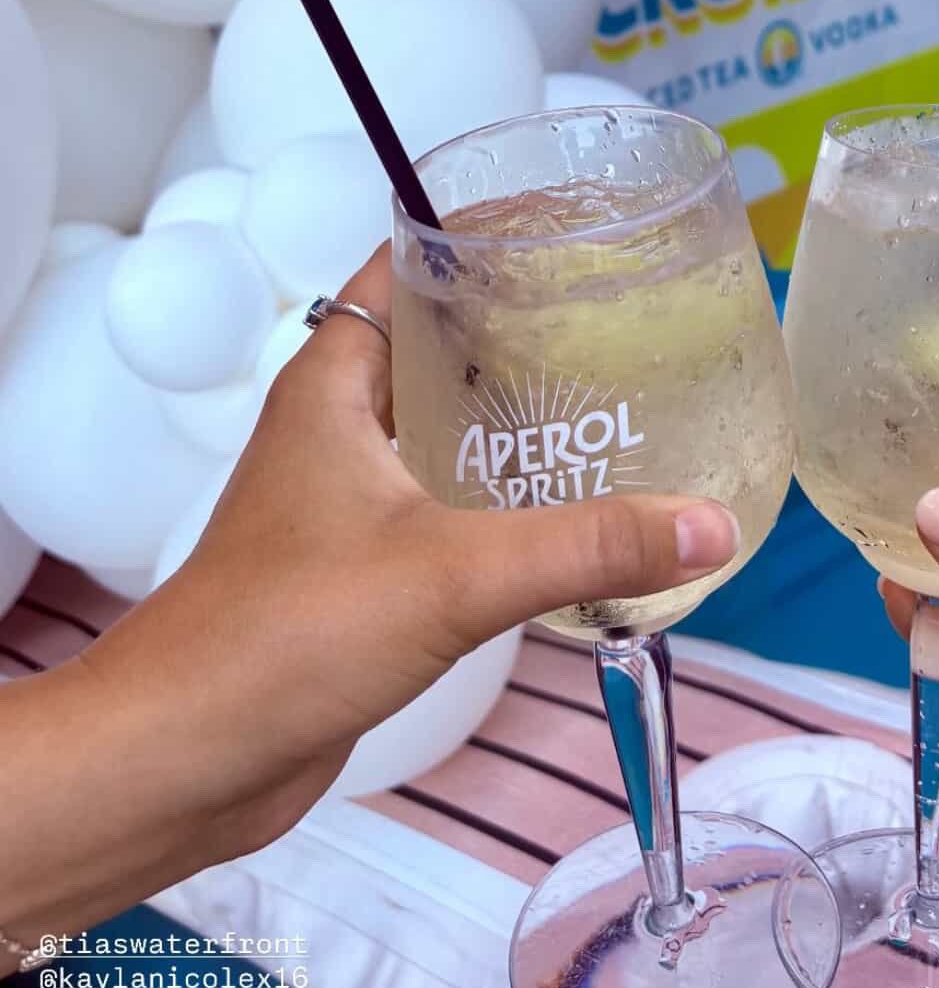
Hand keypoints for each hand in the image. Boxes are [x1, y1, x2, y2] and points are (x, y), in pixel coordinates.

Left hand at [78, 245, 738, 869]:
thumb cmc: (278, 639)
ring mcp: (346, 497)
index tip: (575, 228)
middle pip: (439, 340)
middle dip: (525, 326)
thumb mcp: (451, 576)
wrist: (182, 759)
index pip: (408, 260)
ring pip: (446, 426)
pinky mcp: (362, 567)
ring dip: (519, 415)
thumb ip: (585, 546)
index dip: (484, 233)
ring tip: (622, 405)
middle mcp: (338, 425)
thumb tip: (707, 525)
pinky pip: (448, 503)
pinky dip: (506, 495)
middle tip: (625, 319)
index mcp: (335, 381)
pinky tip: (576, 516)